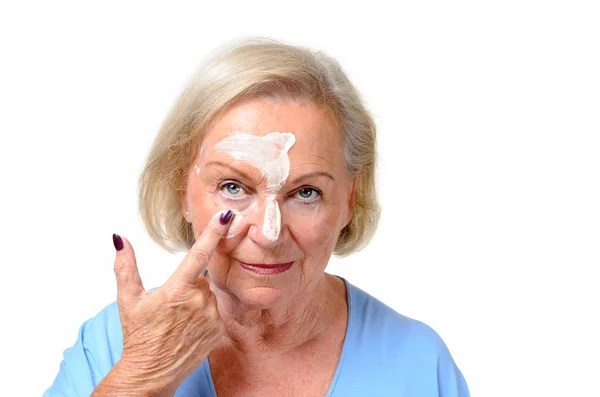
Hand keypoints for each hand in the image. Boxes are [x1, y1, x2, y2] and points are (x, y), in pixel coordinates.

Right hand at [111, 209, 232, 395]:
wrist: (151, 372)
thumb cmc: (138, 335)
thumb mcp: (128, 300)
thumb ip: (125, 266)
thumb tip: (119, 238)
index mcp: (177, 290)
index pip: (199, 254)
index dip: (214, 233)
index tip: (227, 217)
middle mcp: (198, 301)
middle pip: (201, 278)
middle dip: (189, 283)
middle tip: (172, 304)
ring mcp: (211, 316)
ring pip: (209, 294)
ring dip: (198, 299)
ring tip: (180, 318)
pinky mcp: (219, 329)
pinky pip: (216, 310)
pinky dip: (205, 313)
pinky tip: (190, 327)